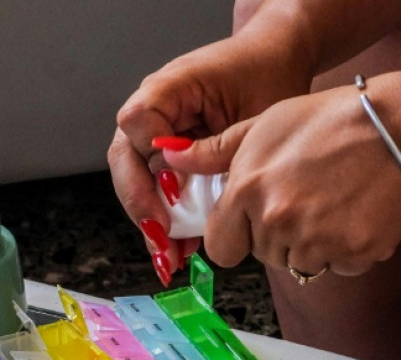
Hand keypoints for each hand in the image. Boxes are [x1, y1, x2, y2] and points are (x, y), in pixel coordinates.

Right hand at [108, 6, 312, 284]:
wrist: (274, 58)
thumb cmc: (267, 72)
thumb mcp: (253, 109)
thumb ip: (220, 145)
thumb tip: (183, 187)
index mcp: (168, 88)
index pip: (136, 125)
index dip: (150, 163)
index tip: (172, 195)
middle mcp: (153, 111)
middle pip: (126, 161)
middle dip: (141, 205)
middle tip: (161, 241)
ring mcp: (158, 135)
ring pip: (137, 182)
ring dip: (151, 222)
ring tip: (169, 260)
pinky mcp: (170, 156)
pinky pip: (159, 190)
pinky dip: (168, 221)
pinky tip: (180, 252)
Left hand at [160, 81, 400, 276]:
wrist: (400, 129)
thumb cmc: (329, 120)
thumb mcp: (265, 123)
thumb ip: (215, 151)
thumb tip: (170, 158)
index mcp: (247, 191)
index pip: (221, 247)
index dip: (236, 234)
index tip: (253, 220)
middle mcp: (276, 222)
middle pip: (262, 255)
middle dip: (276, 235)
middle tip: (305, 195)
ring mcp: (315, 242)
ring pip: (299, 263)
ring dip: (311, 243)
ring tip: (332, 200)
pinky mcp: (352, 254)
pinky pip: (337, 266)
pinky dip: (345, 248)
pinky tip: (355, 212)